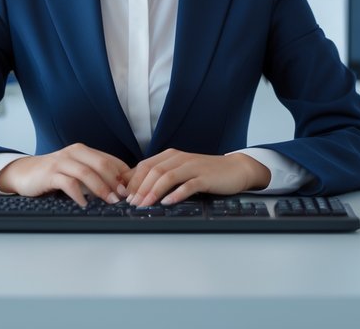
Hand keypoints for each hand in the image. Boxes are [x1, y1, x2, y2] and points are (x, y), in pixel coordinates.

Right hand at [0, 143, 130, 206]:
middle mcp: (74, 152)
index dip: (124, 175)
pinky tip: (85, 204)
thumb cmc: (54, 174)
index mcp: (84, 151)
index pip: (111, 160)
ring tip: (110, 201)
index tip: (133, 190)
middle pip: (101, 164)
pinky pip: (68, 183)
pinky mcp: (49, 173)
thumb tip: (121, 189)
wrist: (24, 173)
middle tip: (124, 197)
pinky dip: (79, 194)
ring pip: (86, 172)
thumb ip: (95, 175)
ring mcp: (61, 162)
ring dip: (101, 188)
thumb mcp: (77, 171)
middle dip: (116, 181)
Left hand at [124, 150, 270, 205]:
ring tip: (145, 204)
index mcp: (171, 155)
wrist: (236, 169)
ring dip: (153, 191)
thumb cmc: (206, 172)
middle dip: (140, 188)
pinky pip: (188, 185)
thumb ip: (163, 175)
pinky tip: (168, 202)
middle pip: (153, 171)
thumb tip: (138, 188)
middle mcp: (180, 158)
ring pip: (167, 176)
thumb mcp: (181, 170)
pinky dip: (176, 194)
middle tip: (131, 203)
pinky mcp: (205, 177)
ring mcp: (193, 167)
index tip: (123, 195)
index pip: (145, 165)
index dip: (132, 180)